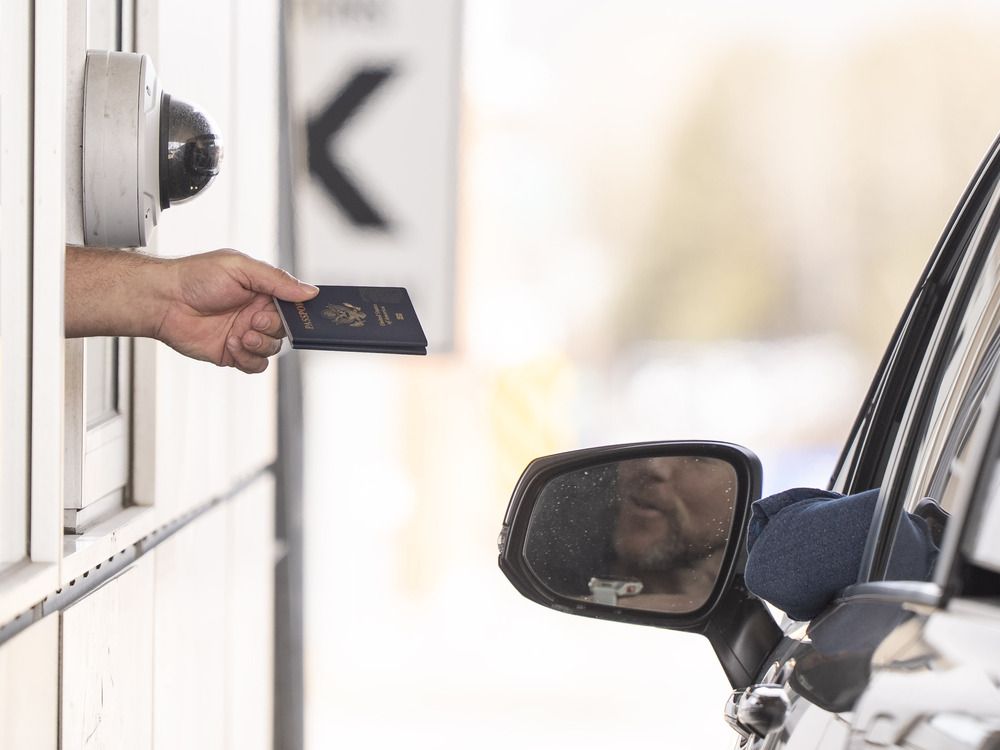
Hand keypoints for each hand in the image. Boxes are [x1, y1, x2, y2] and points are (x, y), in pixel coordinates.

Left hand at [155, 249, 318, 372]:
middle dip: (272, 327)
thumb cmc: (194, 277)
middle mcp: (255, 312)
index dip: (297, 312)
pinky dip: (248, 358)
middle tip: (254, 320)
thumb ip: (277, 280)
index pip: (293, 304)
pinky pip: (256, 365)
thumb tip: (309, 290)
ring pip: (273, 349)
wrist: (163, 301)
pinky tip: (231, 345)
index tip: (294, 314)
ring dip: (259, 344)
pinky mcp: (233, 354)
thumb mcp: (240, 268)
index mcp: (262, 290)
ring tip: (240, 334)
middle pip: (285, 329)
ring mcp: (245, 334)